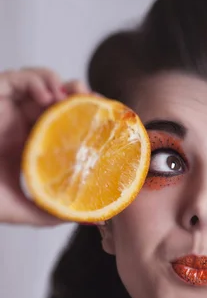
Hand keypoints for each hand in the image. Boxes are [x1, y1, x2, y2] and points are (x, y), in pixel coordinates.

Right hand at [0, 67, 88, 224]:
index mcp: (29, 144)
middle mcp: (20, 123)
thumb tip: (90, 219)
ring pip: (41, 83)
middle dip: (81, 99)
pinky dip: (38, 80)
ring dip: (63, 86)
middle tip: (98, 107)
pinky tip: (50, 97)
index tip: (106, 126)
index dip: (86, 120)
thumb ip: (52, 213)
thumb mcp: (22, 208)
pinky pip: (17, 77)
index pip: (64, 124)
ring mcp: (6, 109)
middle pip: (58, 100)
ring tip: (77, 99)